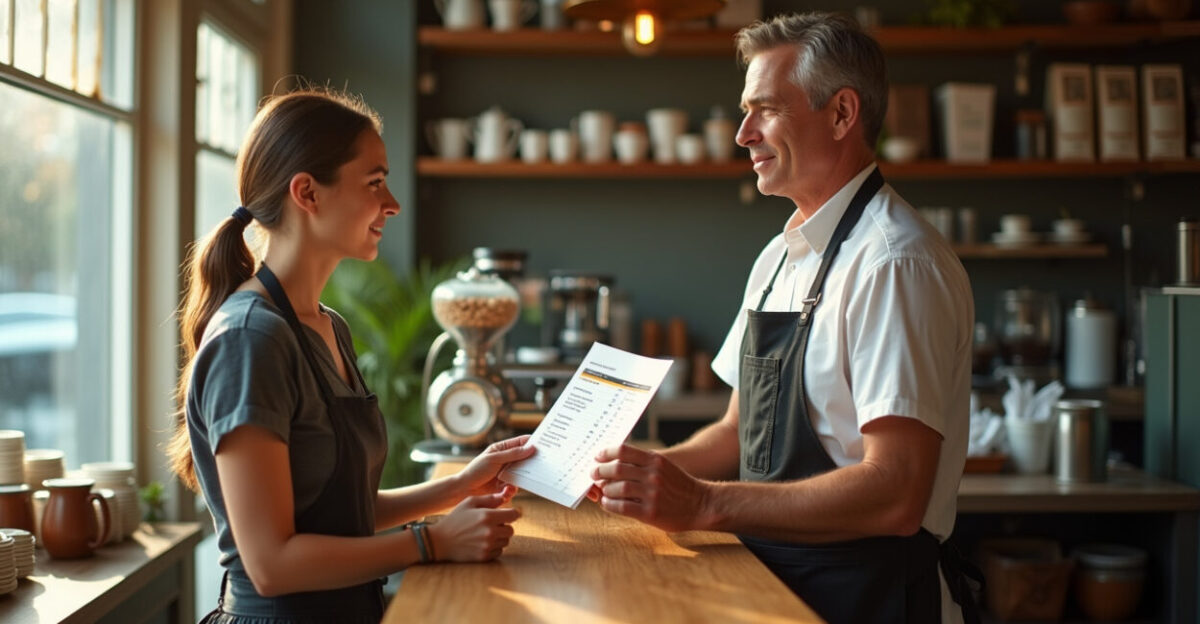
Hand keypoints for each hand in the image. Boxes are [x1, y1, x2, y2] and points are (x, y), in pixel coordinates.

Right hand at [428, 486, 520, 561]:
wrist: (440, 541)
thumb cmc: (455, 520)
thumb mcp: (469, 503)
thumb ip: (489, 499)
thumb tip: (505, 496)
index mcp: (487, 516)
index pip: (513, 515)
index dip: (511, 513)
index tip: (507, 514)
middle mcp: (490, 532)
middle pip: (511, 530)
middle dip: (504, 526)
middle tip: (491, 524)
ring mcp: (487, 546)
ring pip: (505, 541)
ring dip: (499, 537)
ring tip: (484, 533)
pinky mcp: (484, 557)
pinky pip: (498, 551)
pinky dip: (493, 547)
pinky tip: (481, 542)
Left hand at [456, 435, 534, 497]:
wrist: (465, 489)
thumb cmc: (476, 471)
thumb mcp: (495, 459)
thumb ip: (513, 454)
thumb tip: (531, 448)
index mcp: (502, 449)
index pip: (520, 442)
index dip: (532, 442)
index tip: (545, 444)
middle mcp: (506, 460)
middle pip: (524, 458)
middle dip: (531, 463)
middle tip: (539, 465)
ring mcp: (506, 473)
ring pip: (522, 474)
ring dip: (520, 479)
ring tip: (513, 482)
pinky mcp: (505, 485)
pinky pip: (515, 486)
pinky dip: (512, 489)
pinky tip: (505, 490)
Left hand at [590, 444, 710, 532]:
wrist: (700, 504)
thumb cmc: (678, 485)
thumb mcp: (663, 466)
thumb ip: (642, 463)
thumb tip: (612, 464)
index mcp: (655, 460)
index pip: (623, 451)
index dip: (606, 453)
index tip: (597, 457)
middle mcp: (653, 475)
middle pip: (617, 469)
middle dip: (600, 471)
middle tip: (593, 474)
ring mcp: (652, 494)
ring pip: (617, 488)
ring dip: (605, 489)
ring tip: (603, 491)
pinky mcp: (650, 512)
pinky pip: (622, 507)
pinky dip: (610, 504)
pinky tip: (608, 503)